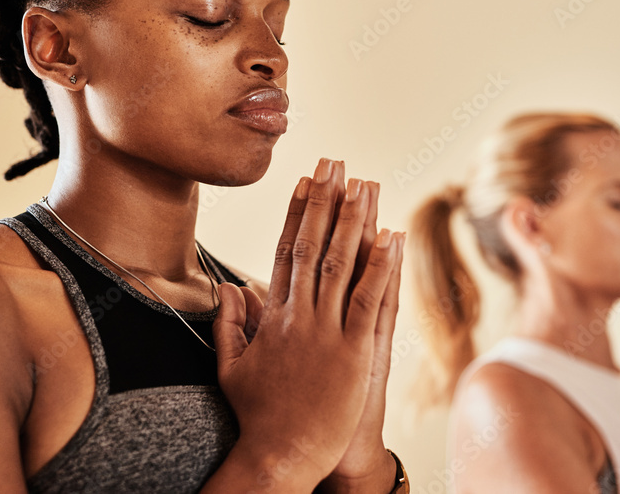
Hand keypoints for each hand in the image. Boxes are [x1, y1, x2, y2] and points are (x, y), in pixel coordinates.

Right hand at [205, 158, 402, 491]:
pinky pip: (368, 301)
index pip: (284, 252)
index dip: (296, 214)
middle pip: (312, 246)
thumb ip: (229, 324)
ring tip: (366, 183)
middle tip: (336, 162)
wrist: (278, 457)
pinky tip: (391, 237)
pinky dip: (380, 267)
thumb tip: (228, 287)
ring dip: (355, 220)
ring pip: (340, 264)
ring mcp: (326, 333)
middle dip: (325, 201)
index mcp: (272, 317)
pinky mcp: (353, 353)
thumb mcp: (231, 368)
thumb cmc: (257, 417)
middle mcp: (298, 316)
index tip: (306, 182)